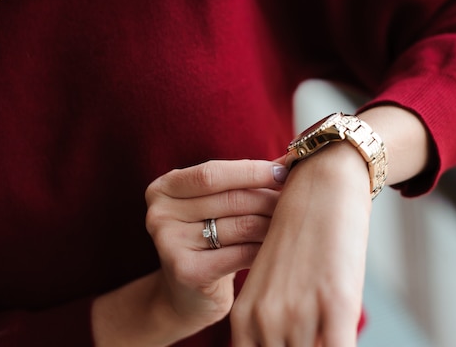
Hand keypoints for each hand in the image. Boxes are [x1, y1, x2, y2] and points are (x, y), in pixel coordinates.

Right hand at [92, 159, 287, 346]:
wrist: (187, 296)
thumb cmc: (210, 239)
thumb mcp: (216, 204)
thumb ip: (244, 180)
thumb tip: (288, 160)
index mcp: (163, 188)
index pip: (213, 173)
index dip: (252, 171)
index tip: (284, 172)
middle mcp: (158, 214)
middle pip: (231, 199)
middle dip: (269, 199)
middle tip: (297, 201)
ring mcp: (169, 244)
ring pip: (241, 225)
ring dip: (273, 223)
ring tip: (292, 223)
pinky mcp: (187, 273)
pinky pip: (241, 254)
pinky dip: (265, 249)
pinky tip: (278, 248)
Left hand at [231, 144, 371, 346]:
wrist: (322, 183)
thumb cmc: (301, 233)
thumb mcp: (274, 280)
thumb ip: (272, 320)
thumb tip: (284, 340)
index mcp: (246, 316)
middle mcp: (267, 319)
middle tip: (310, 341)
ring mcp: (301, 312)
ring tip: (329, 334)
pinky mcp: (337, 302)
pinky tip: (344, 340)